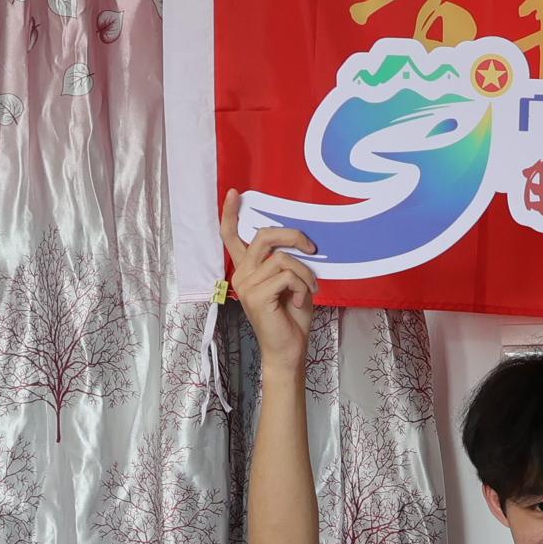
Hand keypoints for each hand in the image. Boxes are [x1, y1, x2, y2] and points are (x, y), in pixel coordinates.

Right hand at [219, 189, 318, 364]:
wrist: (288, 349)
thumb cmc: (291, 317)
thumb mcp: (290, 282)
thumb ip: (285, 261)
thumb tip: (299, 240)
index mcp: (246, 269)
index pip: (231, 237)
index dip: (231, 214)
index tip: (235, 193)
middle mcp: (241, 274)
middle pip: (264, 236)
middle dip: (293, 236)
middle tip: (311, 248)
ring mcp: (246, 285)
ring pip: (282, 258)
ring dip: (304, 272)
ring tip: (309, 289)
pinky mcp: (256, 296)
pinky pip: (287, 275)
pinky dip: (302, 286)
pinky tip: (299, 301)